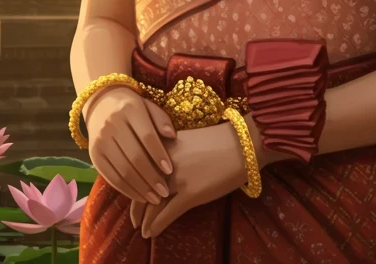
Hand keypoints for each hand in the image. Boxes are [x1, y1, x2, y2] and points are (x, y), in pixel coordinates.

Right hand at [85, 86, 175, 204]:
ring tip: (155, 199)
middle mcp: (112, 125)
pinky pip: (111, 177)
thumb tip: (173, 136)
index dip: (159, 155)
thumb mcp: (148, 105)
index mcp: (129, 110)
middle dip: (151, 178)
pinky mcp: (94, 156)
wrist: (101, 103)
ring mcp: (100, 142)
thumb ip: (161, 119)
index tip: (170, 170)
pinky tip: (140, 196)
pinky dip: (127, 190)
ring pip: (122, 171)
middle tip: (165, 191)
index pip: (147, 136)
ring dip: (140, 188)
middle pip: (134, 157)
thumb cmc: (132, 107)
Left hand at [129, 116, 254, 239]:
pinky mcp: (190, 194)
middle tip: (134, 220)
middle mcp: (165, 161)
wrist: (243, 143)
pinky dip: (156, 226)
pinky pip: (167, 214)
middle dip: (137, 208)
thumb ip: (170, 154)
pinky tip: (151, 234)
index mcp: (163, 144)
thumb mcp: (187, 142)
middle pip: (142, 187)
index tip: (132, 197)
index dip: (134, 187)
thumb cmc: (219, 141)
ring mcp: (177, 178)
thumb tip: (160, 172)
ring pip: (152, 204)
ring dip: (145, 220)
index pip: (140, 169)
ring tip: (142, 230)